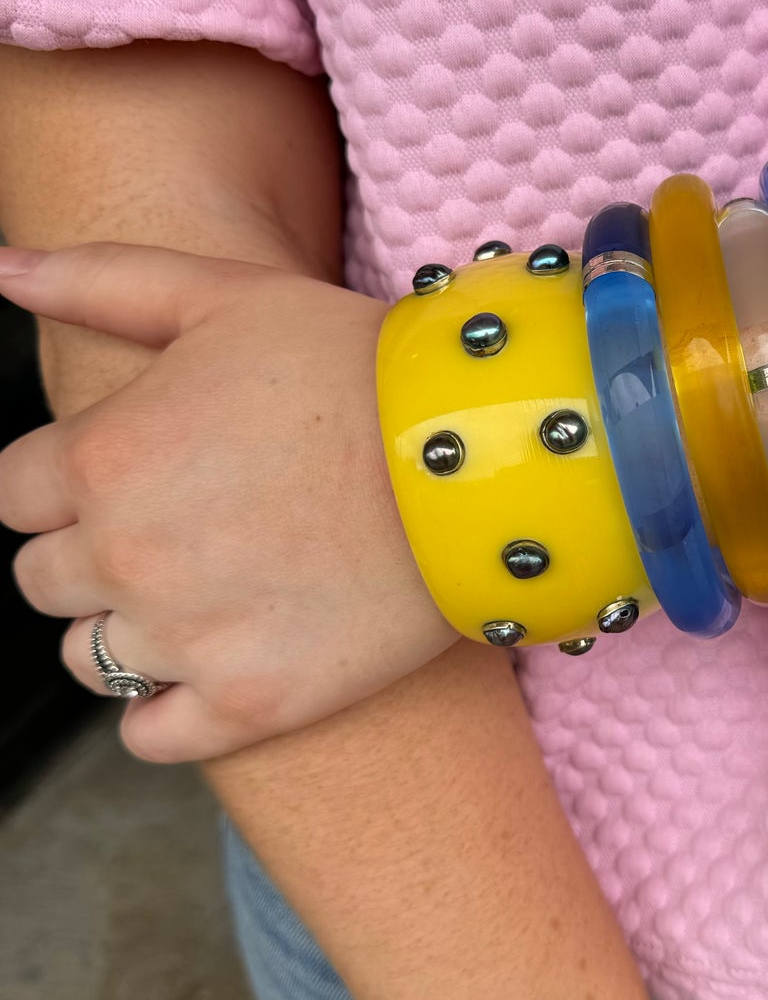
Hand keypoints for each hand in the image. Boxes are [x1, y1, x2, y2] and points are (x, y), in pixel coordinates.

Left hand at [0, 242, 456, 760]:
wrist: (487, 455)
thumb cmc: (358, 363)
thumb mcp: (231, 295)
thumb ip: (103, 279)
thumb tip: (3, 265)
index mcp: (104, 457)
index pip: (13, 493)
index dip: (72, 475)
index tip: (143, 464)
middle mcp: (126, 556)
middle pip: (43, 579)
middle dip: (98, 548)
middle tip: (187, 519)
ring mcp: (186, 639)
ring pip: (88, 657)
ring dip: (128, 625)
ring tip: (212, 585)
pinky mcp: (249, 704)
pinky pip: (148, 733)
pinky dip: (168, 705)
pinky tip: (222, 654)